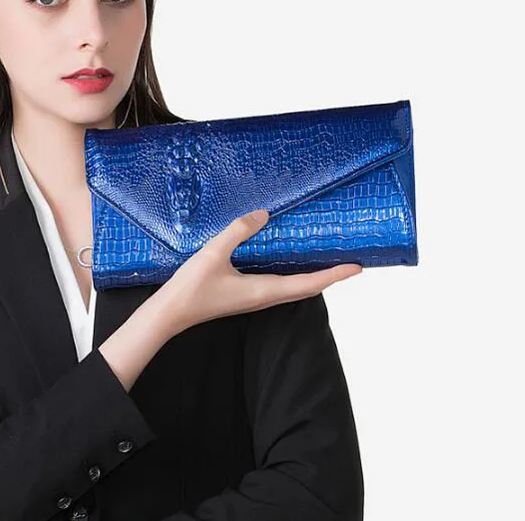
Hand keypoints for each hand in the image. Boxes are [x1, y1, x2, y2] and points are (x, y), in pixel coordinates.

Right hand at [156, 208, 362, 335]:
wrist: (171, 313)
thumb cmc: (192, 288)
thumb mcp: (214, 253)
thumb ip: (238, 232)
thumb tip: (264, 214)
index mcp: (264, 290)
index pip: (309, 283)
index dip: (334, 275)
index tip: (356, 267)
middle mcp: (264, 297)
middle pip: (307, 288)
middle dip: (330, 277)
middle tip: (349, 263)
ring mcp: (255, 299)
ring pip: (294, 289)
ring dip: (314, 277)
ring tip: (327, 262)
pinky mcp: (245, 296)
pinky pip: (279, 286)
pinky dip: (295, 277)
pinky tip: (289, 263)